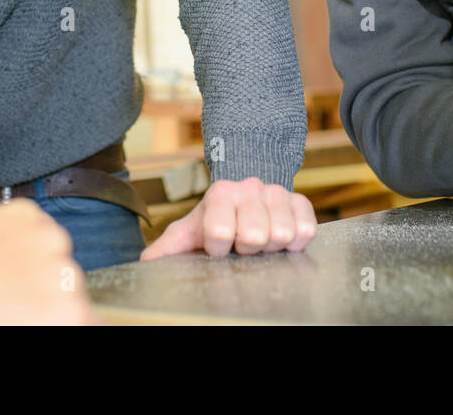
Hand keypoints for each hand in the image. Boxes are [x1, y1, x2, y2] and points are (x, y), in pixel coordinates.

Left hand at [139, 177, 316, 258]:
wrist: (245, 196)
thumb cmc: (214, 221)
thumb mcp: (188, 234)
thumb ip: (166, 250)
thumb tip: (145, 265)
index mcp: (219, 195)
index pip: (220, 232)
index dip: (220, 249)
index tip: (218, 247)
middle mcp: (249, 188)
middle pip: (256, 236)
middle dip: (248, 248)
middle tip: (242, 245)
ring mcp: (277, 193)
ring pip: (281, 233)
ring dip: (271, 246)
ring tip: (260, 242)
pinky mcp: (300, 201)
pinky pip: (307, 228)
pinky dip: (296, 240)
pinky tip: (282, 240)